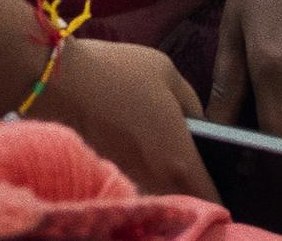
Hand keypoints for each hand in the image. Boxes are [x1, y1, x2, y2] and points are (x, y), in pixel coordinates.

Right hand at [39, 35, 217, 201]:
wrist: (59, 82)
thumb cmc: (119, 73)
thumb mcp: (167, 74)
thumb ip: (192, 104)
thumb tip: (200, 125)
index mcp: (179, 162)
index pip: (212, 201)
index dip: (221, 198)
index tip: (222, 187)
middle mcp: (156, 188)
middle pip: (183, 208)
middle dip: (191, 198)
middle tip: (194, 177)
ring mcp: (127, 193)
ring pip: (155, 206)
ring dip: (162, 196)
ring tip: (162, 171)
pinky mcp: (103, 188)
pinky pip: (130, 198)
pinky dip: (137, 191)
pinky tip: (134, 167)